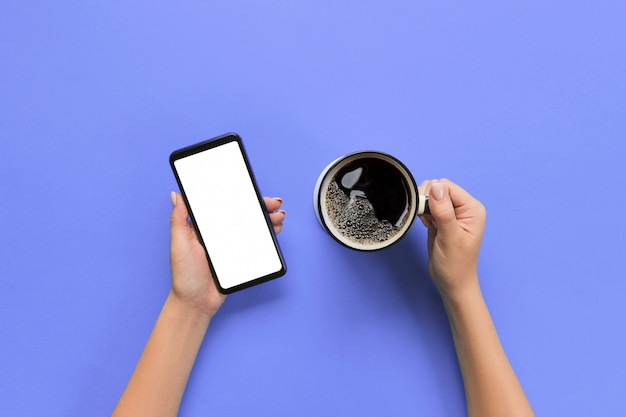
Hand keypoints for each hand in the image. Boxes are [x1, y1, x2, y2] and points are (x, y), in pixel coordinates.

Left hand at [169, 192, 285, 316]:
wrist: (196, 303)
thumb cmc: (184, 275)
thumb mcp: (179, 244)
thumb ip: (178, 219)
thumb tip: (176, 194)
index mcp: (205, 226)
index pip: (225, 205)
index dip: (240, 195)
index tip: (253, 190)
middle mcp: (220, 233)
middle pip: (243, 214)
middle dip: (261, 206)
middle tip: (274, 205)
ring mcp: (231, 245)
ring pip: (253, 226)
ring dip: (268, 219)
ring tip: (279, 217)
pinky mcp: (241, 257)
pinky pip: (257, 243)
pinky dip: (268, 235)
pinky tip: (275, 231)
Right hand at [418, 179, 485, 296]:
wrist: (452, 282)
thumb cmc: (455, 265)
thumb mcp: (450, 237)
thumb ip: (443, 211)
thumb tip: (435, 187)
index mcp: (472, 209)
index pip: (447, 187)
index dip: (433, 195)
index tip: (426, 212)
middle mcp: (464, 208)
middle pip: (438, 188)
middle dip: (427, 200)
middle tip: (427, 220)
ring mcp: (453, 213)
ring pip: (431, 195)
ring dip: (424, 207)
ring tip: (428, 223)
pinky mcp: (442, 219)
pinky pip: (428, 206)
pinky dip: (423, 212)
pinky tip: (427, 225)